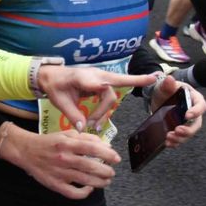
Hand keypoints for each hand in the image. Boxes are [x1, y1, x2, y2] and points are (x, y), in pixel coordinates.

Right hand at [0, 123, 118, 199]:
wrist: (26, 151)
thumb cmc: (49, 142)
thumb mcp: (66, 134)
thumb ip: (86, 138)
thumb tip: (106, 146)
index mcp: (67, 144)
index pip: (92, 149)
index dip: (107, 154)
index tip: (116, 158)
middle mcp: (64, 158)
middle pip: (91, 167)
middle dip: (106, 171)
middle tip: (111, 172)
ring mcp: (59, 173)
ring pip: (85, 181)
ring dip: (100, 182)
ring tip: (106, 181)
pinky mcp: (55, 184)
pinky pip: (73, 193)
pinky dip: (84, 193)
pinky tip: (89, 188)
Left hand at [37, 63, 161, 134]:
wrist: (51, 76)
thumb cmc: (55, 86)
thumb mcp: (59, 101)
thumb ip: (72, 114)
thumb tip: (83, 129)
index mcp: (82, 78)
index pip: (97, 85)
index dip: (101, 91)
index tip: (104, 91)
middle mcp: (95, 76)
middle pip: (114, 86)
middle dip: (136, 79)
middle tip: (155, 78)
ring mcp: (100, 78)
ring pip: (112, 93)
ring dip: (107, 110)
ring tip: (94, 126)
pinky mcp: (102, 82)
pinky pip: (112, 92)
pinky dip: (121, 94)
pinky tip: (147, 82)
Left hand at [149, 76, 205, 148]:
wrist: (160, 98)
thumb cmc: (167, 90)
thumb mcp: (166, 86)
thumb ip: (167, 84)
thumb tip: (169, 79)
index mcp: (194, 99)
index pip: (201, 106)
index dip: (196, 111)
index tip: (187, 115)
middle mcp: (194, 113)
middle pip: (196, 124)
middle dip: (188, 130)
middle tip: (178, 130)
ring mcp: (188, 123)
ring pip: (189, 133)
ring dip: (180, 138)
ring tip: (169, 138)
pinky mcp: (181, 130)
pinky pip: (181, 139)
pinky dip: (175, 143)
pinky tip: (168, 144)